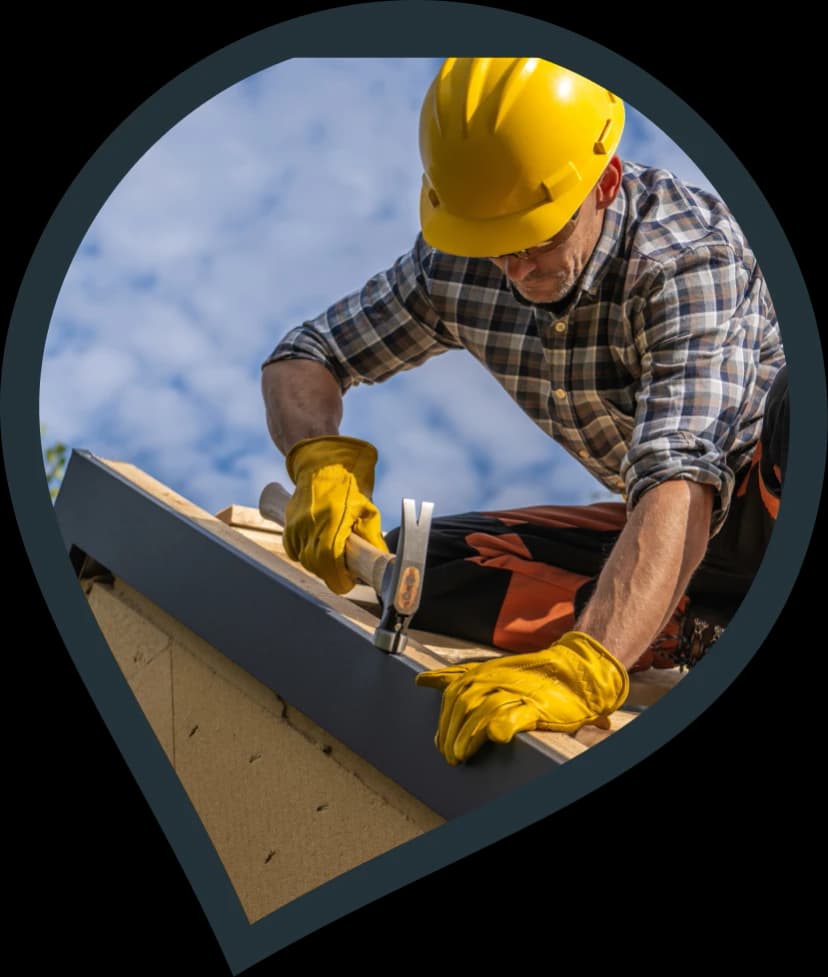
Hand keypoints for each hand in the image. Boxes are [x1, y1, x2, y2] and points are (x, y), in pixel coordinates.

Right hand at [283, 435, 388, 593]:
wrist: (322, 465)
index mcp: (331, 522)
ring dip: (320, 563)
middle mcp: (309, 526)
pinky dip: (307, 553)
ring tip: (334, 554)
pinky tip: (319, 545)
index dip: (339, 579)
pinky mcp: (288, 525)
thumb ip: (371, 537)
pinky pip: (295, 550)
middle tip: (346, 569)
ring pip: (305, 560)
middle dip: (332, 572)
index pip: (329, 564)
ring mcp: (296, 526)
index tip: (349, 582)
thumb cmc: (348, 485)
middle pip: (317, 566)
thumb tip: (379, 560)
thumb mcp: (367, 509)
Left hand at [415, 631, 628, 764]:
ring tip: (460, 754)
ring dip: (468, 735)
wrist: (575, 673)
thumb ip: (458, 676)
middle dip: (451, 732)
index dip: (443, 718)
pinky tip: (494, 737)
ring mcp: (515, 692)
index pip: (452, 693)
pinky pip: (513, 715)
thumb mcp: (491, 671)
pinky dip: (501, 725)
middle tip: (449, 754)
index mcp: (483, 672)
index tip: (439, 741)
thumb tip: (424, 680)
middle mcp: (495, 679)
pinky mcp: (535, 707)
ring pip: (482, 711)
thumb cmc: (531, 677)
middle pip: (462, 704)